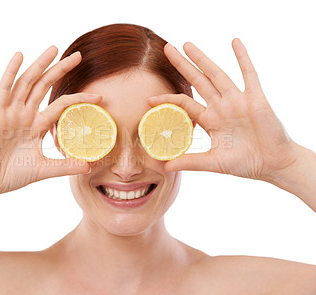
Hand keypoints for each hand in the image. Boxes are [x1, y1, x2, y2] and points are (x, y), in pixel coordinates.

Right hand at [0, 46, 99, 197]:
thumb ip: (64, 166)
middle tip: (78, 55)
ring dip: (40, 65)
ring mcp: (10, 112)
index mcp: (36, 125)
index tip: (98, 96)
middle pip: (45, 86)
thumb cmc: (11, 174)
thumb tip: (88, 167)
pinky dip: (10, 72)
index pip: (61, 105)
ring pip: (27, 82)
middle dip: (60, 69)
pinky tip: (20, 56)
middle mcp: (25, 114)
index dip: (78, 99)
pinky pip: (4, 89)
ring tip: (55, 49)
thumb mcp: (43, 169)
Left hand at [148, 39, 297, 181]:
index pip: (184, 103)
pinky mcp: (256, 99)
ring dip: (203, 59)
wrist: (273, 164)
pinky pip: (249, 74)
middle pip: (198, 81)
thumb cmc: (245, 163)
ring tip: (187, 44)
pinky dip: (243, 58)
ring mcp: (237, 101)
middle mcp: (221, 106)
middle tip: (167, 48)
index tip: (149, 99)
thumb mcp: (214, 162)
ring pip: (217, 75)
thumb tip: (165, 167)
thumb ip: (190, 162)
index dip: (168, 99)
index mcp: (210, 120)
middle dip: (183, 65)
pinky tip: (234, 42)